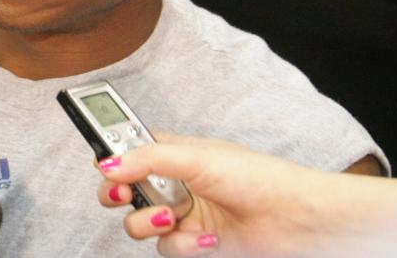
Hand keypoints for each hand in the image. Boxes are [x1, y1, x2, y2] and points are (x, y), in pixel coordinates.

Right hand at [96, 132, 324, 257]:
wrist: (294, 219)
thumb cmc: (255, 177)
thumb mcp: (197, 158)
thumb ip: (150, 160)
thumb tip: (109, 164)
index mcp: (174, 152)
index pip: (129, 148)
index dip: (112, 154)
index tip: (102, 160)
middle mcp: (173, 182)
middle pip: (122, 188)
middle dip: (116, 194)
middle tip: (122, 195)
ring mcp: (182, 214)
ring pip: (138, 222)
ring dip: (149, 222)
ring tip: (170, 218)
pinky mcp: (194, 243)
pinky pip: (167, 248)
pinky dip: (184, 245)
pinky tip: (207, 238)